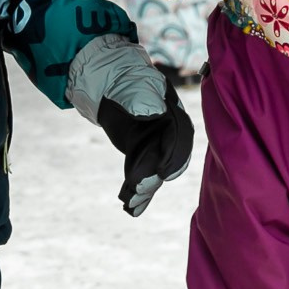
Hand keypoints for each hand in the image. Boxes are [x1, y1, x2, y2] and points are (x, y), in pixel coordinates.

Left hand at [65, 35, 193, 215]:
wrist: (109, 83)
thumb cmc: (126, 80)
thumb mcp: (136, 86)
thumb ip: (145, 99)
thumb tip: (155, 112)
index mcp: (174, 116)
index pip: (179, 140)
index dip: (172, 157)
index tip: (163, 172)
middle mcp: (168, 136)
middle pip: (166, 161)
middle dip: (154, 178)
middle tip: (139, 191)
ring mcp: (156, 147)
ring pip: (153, 173)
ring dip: (143, 190)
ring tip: (131, 203)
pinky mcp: (142, 157)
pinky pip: (142, 177)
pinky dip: (138, 193)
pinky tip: (131, 209)